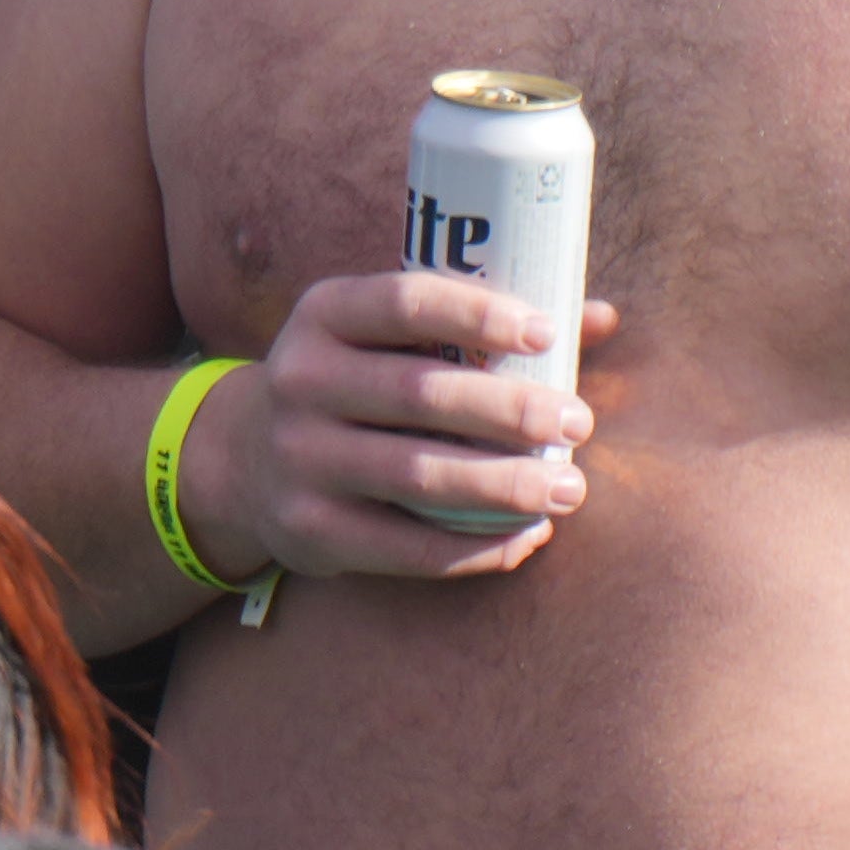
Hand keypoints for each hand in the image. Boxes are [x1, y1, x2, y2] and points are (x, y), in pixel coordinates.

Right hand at [196, 271, 611, 586]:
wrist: (244, 460)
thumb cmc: (357, 382)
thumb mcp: (389, 339)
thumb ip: (487, 327)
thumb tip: (605, 318)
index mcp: (325, 314)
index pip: (407, 302)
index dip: (480, 315)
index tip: (547, 334)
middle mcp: (300, 380)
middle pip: (421, 394)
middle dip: (512, 411)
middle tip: (579, 423)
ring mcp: (299, 459)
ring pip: (419, 476)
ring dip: (505, 486)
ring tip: (569, 488)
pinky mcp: (309, 530)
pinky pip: (405, 546)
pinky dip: (474, 548)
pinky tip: (526, 538)